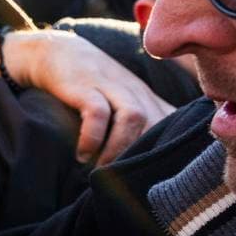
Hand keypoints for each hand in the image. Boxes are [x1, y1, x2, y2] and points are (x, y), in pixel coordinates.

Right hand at [0, 28, 172, 163]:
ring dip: (119, 149)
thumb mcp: (123, 105)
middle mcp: (136, 93)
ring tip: (103, 170)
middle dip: (146, 157)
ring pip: (133, 116)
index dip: (173, 153)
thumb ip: (142, 129)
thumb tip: (150, 170)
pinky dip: (92, 137)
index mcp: (150, 101)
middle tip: (127, 183)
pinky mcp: (86, 85)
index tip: (159, 180)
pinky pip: (97, 112)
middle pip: (158, 124)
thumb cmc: (93, 89)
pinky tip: (81, 155)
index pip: (176, 127)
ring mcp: (111, 86)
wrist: (58, 52)